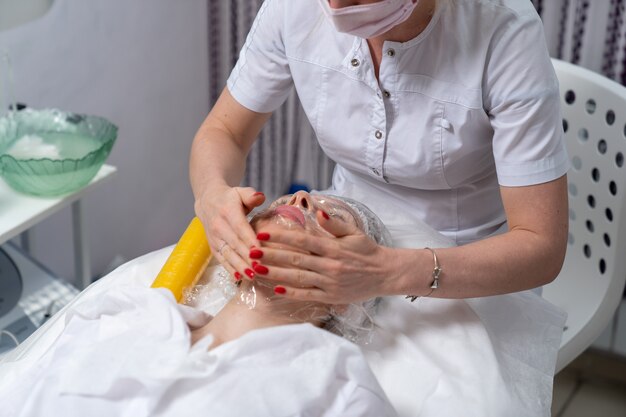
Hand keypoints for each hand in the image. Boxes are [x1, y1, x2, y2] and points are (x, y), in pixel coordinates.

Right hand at [195, 186, 265, 279]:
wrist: (207, 202)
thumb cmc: (230, 198)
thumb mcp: (240, 191)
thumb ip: (251, 195)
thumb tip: (260, 197)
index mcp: (227, 211)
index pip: (240, 227)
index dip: (250, 239)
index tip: (260, 250)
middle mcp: (219, 226)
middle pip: (235, 244)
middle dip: (247, 258)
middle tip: (261, 268)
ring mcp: (215, 238)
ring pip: (228, 254)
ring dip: (240, 267)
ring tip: (253, 276)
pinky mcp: (213, 247)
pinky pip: (222, 260)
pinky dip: (230, 269)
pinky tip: (240, 278)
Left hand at [253, 210, 392, 303]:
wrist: (385, 274)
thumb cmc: (367, 250)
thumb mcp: (353, 232)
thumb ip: (333, 224)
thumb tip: (317, 211)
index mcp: (333, 247)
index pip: (303, 240)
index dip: (281, 237)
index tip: (263, 233)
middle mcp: (330, 265)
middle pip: (295, 260)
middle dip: (271, 256)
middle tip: (251, 252)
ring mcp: (329, 282)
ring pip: (298, 278)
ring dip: (275, 274)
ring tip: (256, 270)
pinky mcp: (331, 296)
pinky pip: (308, 295)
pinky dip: (292, 293)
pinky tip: (276, 289)